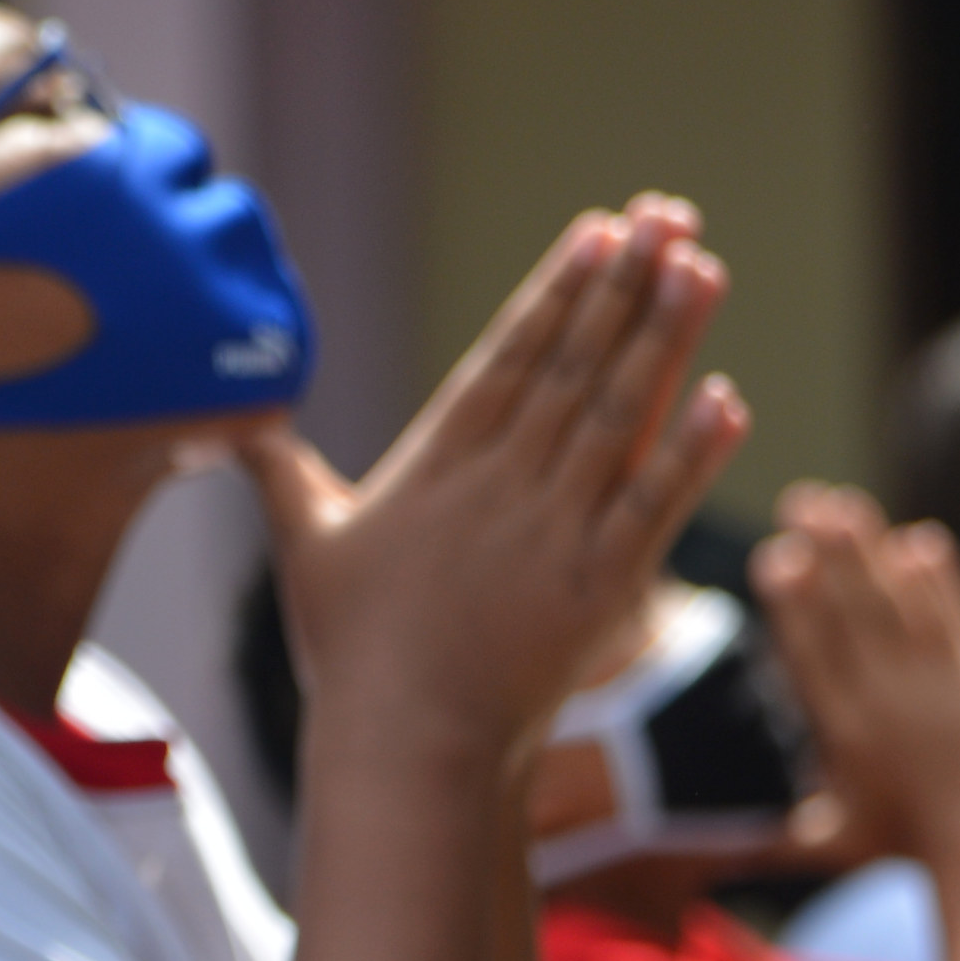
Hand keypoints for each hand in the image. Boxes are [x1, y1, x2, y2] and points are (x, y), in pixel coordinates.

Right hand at [242, 195, 742, 759]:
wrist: (406, 742)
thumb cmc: (352, 651)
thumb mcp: (307, 546)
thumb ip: (280, 473)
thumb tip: (231, 423)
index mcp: (439, 466)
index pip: (509, 357)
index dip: (557, 290)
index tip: (598, 231)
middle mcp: (502, 486)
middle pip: (575, 368)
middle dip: (625, 288)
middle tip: (670, 218)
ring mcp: (556, 533)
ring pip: (621, 419)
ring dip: (667, 342)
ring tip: (703, 271)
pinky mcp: (601, 588)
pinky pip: (654, 505)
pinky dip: (692, 452)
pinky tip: (727, 397)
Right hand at [751, 485, 959, 864]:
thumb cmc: (909, 848)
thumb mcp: (834, 842)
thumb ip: (780, 835)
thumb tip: (716, 847)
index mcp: (841, 731)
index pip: (810, 651)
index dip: (792, 600)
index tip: (774, 557)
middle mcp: (881, 698)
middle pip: (848, 611)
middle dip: (823, 553)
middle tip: (802, 502)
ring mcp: (933, 683)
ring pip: (894, 603)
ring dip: (869, 550)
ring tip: (846, 505)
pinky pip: (953, 616)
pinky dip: (939, 579)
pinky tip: (921, 542)